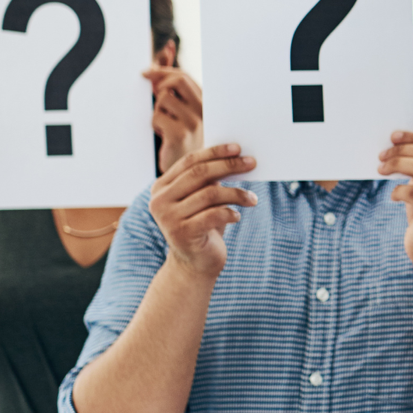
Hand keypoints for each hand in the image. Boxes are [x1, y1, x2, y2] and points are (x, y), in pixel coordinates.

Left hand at [144, 67, 203, 172]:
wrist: (191, 176)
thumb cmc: (184, 137)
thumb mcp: (183, 106)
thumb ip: (173, 77)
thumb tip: (167, 47)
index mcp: (207, 103)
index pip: (184, 76)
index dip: (163, 71)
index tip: (146, 73)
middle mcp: (204, 111)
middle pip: (176, 81)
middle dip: (158, 83)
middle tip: (151, 93)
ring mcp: (194, 123)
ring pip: (163, 100)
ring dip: (157, 110)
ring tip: (164, 124)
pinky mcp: (181, 135)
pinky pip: (156, 117)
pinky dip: (154, 124)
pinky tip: (163, 135)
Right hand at [147, 144, 257, 278]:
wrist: (193, 264)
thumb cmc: (202, 226)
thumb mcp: (202, 200)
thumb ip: (207, 180)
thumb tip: (235, 156)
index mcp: (161, 187)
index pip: (190, 161)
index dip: (215, 152)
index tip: (238, 148)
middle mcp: (159, 200)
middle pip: (200, 173)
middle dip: (229, 166)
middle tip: (252, 163)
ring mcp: (168, 218)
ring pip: (210, 193)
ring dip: (237, 193)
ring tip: (253, 199)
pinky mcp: (182, 233)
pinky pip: (214, 215)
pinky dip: (231, 213)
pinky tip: (237, 216)